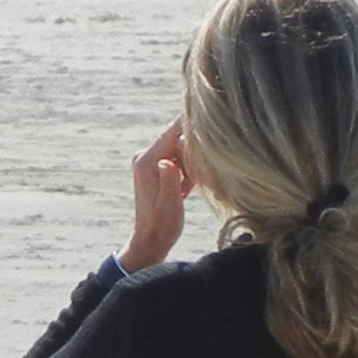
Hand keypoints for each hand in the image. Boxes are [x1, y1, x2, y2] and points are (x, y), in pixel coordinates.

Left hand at [119, 121, 187, 272]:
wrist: (150, 240)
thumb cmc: (162, 225)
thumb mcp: (170, 203)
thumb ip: (170, 178)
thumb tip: (168, 160)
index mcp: (146, 161)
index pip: (173, 131)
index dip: (193, 123)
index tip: (212, 118)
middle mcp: (145, 156)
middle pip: (179, 139)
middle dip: (192, 156)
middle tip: (193, 181)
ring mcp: (149, 161)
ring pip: (181, 151)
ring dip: (190, 167)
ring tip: (186, 190)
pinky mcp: (155, 168)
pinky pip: (178, 160)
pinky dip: (186, 173)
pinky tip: (184, 190)